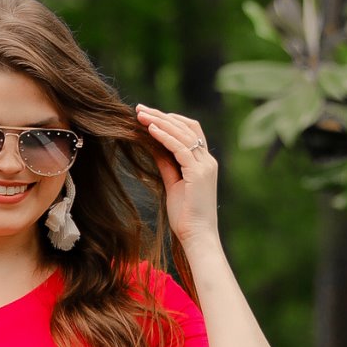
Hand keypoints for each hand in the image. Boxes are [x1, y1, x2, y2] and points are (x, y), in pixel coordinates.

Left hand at [135, 105, 218, 246]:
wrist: (198, 237)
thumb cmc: (186, 217)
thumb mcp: (173, 185)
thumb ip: (167, 165)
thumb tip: (154, 148)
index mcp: (204, 163)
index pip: (189, 131)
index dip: (169, 121)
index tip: (148, 116)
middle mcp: (208, 160)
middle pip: (186, 127)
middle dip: (161, 116)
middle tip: (139, 109)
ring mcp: (205, 165)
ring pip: (183, 133)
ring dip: (160, 121)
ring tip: (140, 115)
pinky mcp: (198, 173)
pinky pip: (180, 148)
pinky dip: (164, 136)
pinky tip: (150, 129)